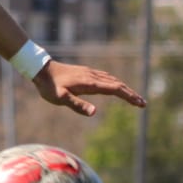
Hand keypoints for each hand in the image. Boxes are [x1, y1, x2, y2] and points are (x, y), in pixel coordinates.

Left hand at [32, 60, 146, 115]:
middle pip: (117, 84)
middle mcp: (92, 76)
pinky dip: (115, 83)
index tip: (140, 104)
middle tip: (143, 104)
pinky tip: (114, 87)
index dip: (129, 96)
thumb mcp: (60, 98)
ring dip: (124, 88)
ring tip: (132, 97)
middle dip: (131, 94)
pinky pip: (105, 77)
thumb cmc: (49, 86)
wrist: (40, 69)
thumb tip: (94, 112)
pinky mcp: (85, 73)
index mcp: (90, 83)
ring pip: (112, 80)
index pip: (115, 89)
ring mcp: (89, 73)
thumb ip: (77, 105)